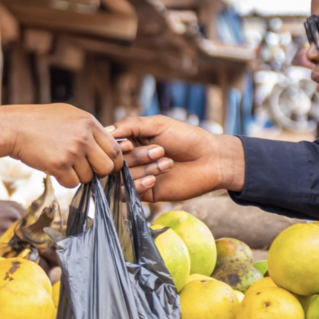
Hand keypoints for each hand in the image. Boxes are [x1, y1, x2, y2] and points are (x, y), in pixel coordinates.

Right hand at [5, 104, 120, 186]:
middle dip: (98, 173)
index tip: (106, 167)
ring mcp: (72, 151)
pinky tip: (55, 169)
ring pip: (89, 178)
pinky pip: (72, 183)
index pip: (115, 149)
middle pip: (107, 167)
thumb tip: (108, 143)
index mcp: (89, 123)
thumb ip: (89, 128)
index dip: (113, 162)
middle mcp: (84, 137)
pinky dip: (64, 180)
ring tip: (63, 164)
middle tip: (85, 169)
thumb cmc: (40, 121)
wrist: (14, 127)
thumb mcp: (69, 115)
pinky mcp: (59, 164)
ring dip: (77, 176)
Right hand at [111, 115, 243, 201]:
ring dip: (143, 170)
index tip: (130, 144)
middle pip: (117, 162)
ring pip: (122, 178)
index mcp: (133, 140)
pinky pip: (129, 194)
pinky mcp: (146, 193)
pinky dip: (138, 186)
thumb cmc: (187, 138)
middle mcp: (133, 158)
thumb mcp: (158, 124)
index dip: (117, 147)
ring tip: (167, 163)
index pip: (111, 145)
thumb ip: (131, 125)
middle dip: (137, 157)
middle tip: (160, 150)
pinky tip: (154, 180)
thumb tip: (106, 130)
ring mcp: (138, 176)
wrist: (211, 160)